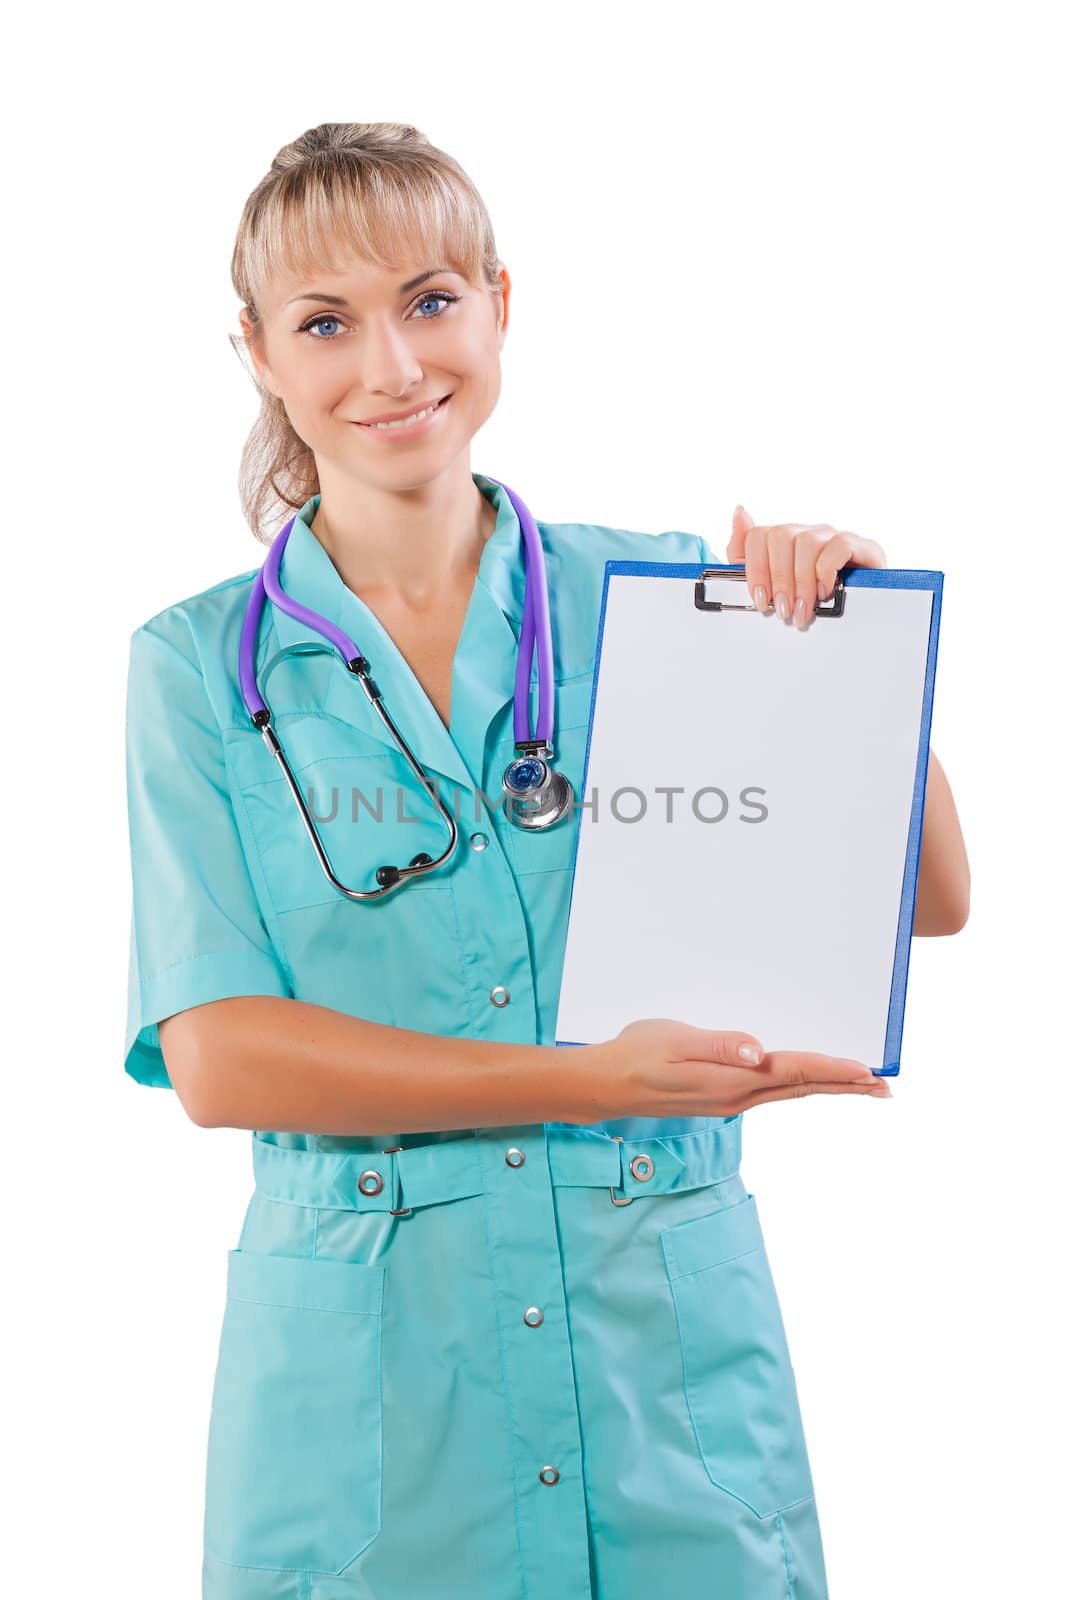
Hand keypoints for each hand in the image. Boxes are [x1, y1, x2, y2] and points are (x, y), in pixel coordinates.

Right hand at [594, 1017, 891, 1119]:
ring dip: (829, 1088)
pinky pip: (775, 1092)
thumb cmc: (635, 1056)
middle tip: (886, 1088)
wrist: (606, 1086)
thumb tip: (759, 1052)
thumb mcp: (673, 1042)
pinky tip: (810, 1083)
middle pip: (802, 1089)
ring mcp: (731, 1101)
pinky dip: (803, 1086)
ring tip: (862, 1087)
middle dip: (846, 1087)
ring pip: (792, 1093)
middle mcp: (737, 1097)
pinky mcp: (723, 1098)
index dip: (832, 1071)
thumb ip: (717, 1045)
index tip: (868, 1071)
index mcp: (730, 1081)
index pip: (793, 1072)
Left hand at [728, 505, 886, 629]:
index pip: (758, 536)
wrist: (858, 609)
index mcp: (783, 541)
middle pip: (781, 537)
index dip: (757, 571)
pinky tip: (825, 592)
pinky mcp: (860, 545)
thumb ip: (744, 554)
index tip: (762, 600)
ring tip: (804, 609)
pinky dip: (827, 572)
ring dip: (802, 582)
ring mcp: (832, 536)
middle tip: (784, 610)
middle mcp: (806, 532)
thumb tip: (739, 512)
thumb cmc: (810, 598)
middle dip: (780, 580)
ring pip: (807, 543)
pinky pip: (838, 546)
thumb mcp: (770, 585)